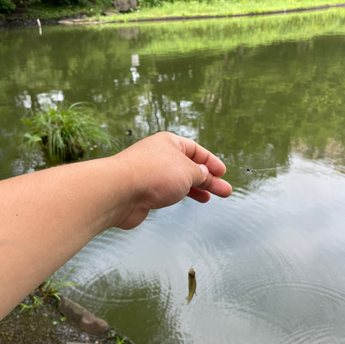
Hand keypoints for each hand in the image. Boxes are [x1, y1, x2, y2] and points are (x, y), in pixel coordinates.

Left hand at [111, 132, 231, 229]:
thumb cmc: (154, 175)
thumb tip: (205, 175)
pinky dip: (178, 195)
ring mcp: (151, 174)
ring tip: (209, 199)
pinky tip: (185, 200)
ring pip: (178, 181)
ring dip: (195, 189)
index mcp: (170, 143)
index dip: (211, 162)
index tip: (223, 173)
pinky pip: (166, 192)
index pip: (196, 150)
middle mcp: (159, 156)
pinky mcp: (143, 192)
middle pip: (189, 167)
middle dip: (208, 179)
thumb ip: (201, 174)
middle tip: (225, 191)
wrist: (119, 192)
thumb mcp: (188, 172)